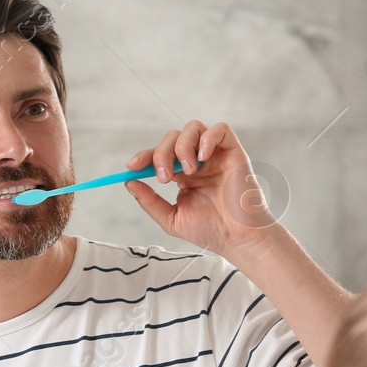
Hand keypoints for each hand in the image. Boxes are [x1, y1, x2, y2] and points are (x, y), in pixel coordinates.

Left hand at [123, 121, 278, 259]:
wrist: (237, 239)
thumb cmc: (210, 231)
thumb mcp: (171, 218)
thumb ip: (149, 200)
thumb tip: (129, 182)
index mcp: (183, 175)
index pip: (160, 154)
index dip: (145, 156)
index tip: (132, 166)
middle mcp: (198, 161)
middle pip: (173, 138)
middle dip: (161, 153)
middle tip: (164, 177)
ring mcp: (216, 155)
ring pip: (192, 128)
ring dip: (182, 146)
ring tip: (188, 172)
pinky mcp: (233, 152)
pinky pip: (220, 129)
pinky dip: (207, 138)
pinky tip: (202, 158)